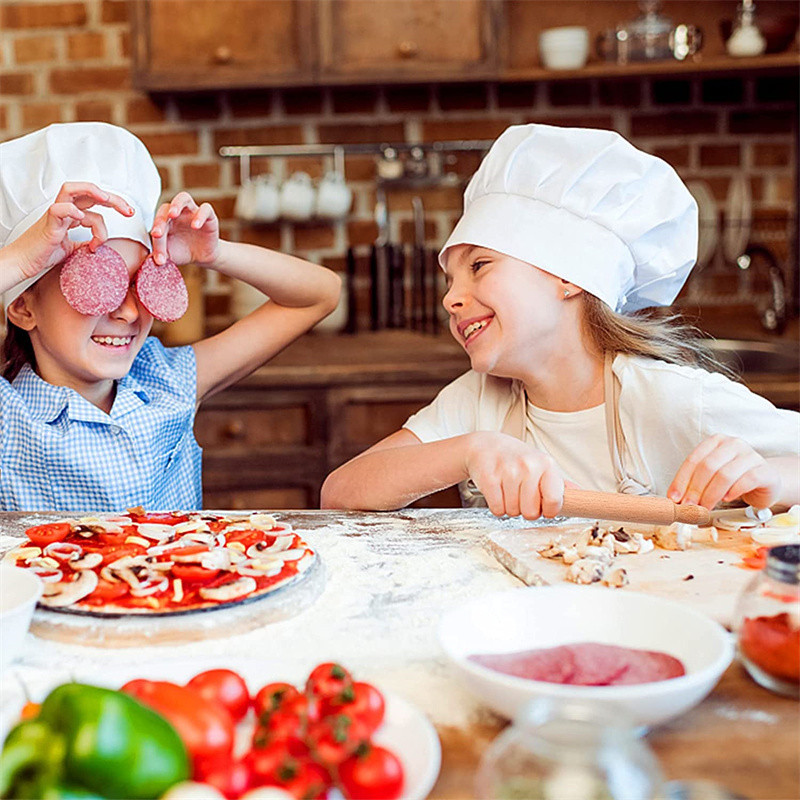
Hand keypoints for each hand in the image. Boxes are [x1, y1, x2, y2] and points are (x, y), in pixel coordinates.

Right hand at [9, 182, 132, 282]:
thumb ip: (86, 242)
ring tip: (106, 201)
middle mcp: (63, 210)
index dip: (114, 203)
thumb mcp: (73, 248)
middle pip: (87, 191)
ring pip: (71, 190)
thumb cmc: (43, 253)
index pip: (94, 200)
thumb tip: (99, 244)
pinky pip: (58, 210)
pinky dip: (72, 211)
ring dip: (92, 193)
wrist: (22, 262)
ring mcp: (55, 216)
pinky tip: (82, 220)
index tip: (130, 213)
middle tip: (129, 211)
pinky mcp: (48, 226)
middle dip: (112, 197)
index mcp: (71, 214)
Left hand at [150, 192, 219, 267]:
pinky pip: (205, 209)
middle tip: (158, 233)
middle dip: (160, 219)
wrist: (202, 256)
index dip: (155, 232)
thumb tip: (148, 260)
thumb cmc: (182, 252)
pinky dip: (200, 215)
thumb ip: (159, 254)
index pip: (157, 222)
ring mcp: (192, 212)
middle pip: (166, 207)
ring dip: (176, 204)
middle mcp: (177, 213)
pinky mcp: (208, 216)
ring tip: (173, 214)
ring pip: (184, 198)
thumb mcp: (169, 255)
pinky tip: (195, 226)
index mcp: (164, 221)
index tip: (155, 245)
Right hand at [464, 431, 564, 518]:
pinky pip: (497, 509)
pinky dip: (497, 506)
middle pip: (531, 512)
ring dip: (510, 507)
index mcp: (546, 464)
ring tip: (508, 491)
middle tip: (521, 496)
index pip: (554, 501)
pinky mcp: (489, 478)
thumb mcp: (541, 465)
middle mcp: (528, 466)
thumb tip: (579, 496)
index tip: (542, 507)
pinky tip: (498, 492)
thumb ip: (559, 484)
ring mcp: (508, 471)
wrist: (487, 445)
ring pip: (512, 512)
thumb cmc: (517, 458)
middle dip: (525, 510)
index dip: (548, 511)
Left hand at [668, 434, 781, 510]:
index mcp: (715, 441)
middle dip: (695, 489)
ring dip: (711, 495)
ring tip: (705, 507)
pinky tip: (726, 499)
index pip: (693, 460)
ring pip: (725, 475)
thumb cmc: (734, 478)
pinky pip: (747, 480)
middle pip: (708, 466)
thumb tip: (675, 498)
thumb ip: (694, 482)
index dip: (681, 480)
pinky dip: (733, 491)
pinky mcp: (765, 470)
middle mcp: (733, 444)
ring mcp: (751, 456)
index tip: (674, 498)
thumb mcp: (711, 476)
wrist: (765, 481)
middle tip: (689, 506)